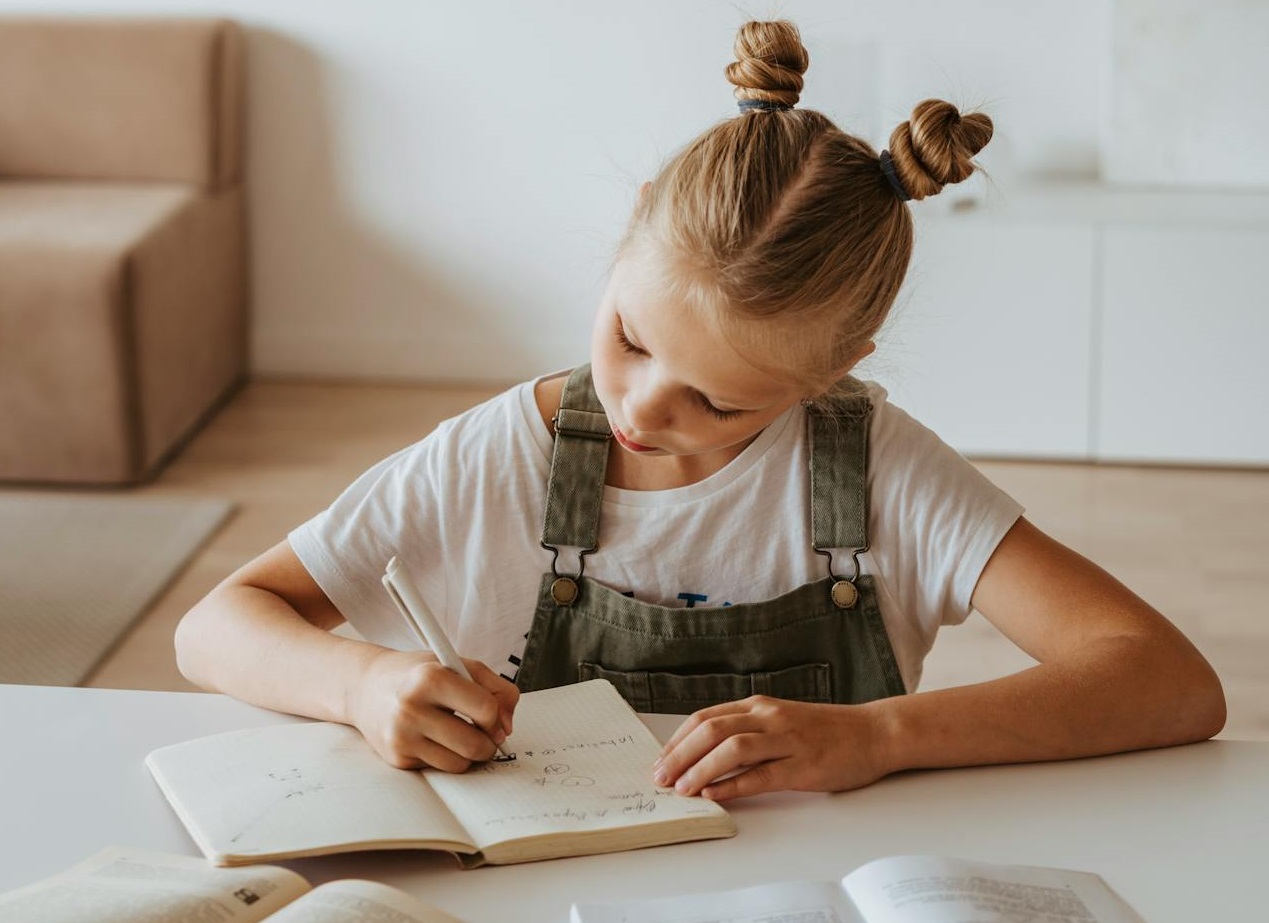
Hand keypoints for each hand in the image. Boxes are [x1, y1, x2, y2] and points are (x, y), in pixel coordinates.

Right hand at [350, 649, 518, 771]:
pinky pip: (440, 769)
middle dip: (489, 743)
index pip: (485, 709)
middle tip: (485, 734)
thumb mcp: (457, 664)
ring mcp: (402, 736)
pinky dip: (446, 757)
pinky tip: (435, 738)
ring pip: (460, 764)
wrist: (365, 687)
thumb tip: (507, 726)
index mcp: (430, 678)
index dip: (497, 716)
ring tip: (461, 734)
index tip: (492, 715)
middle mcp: (412, 708)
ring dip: (469, 754)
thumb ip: (495, 687)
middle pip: (474, 745)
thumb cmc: (417, 674)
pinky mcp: (397, 758)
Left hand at [651, 696, 891, 801]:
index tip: (660, 760)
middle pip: (712, 730)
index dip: (678, 740)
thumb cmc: (825, 731)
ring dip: (701, 769)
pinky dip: (734, 785)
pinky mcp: (803, 766)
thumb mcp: (779, 721)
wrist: (873, 733)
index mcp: (759, 706)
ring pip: (733, 749)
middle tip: (660, 776)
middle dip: (680, 754)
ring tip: (682, 788)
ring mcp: (787, 741)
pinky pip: (761, 775)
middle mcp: (769, 718)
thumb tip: (704, 754)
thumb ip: (747, 731)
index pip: (706, 718)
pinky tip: (715, 795)